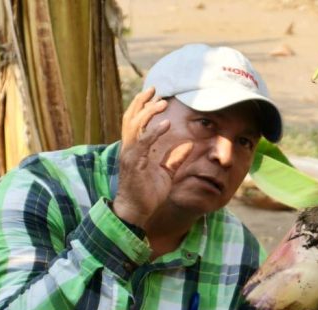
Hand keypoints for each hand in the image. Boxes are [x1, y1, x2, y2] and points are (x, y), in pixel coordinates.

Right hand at [112, 87, 192, 228]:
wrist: (136, 212)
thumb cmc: (147, 194)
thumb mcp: (166, 173)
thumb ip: (175, 158)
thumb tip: (188, 145)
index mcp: (135, 149)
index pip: (135, 122)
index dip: (142, 107)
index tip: (155, 95)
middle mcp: (129, 149)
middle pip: (131, 117)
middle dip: (142, 102)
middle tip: (155, 90)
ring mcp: (130, 155)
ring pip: (135, 125)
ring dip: (149, 112)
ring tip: (162, 103)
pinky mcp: (134, 163)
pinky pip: (143, 143)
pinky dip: (154, 132)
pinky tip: (164, 124)